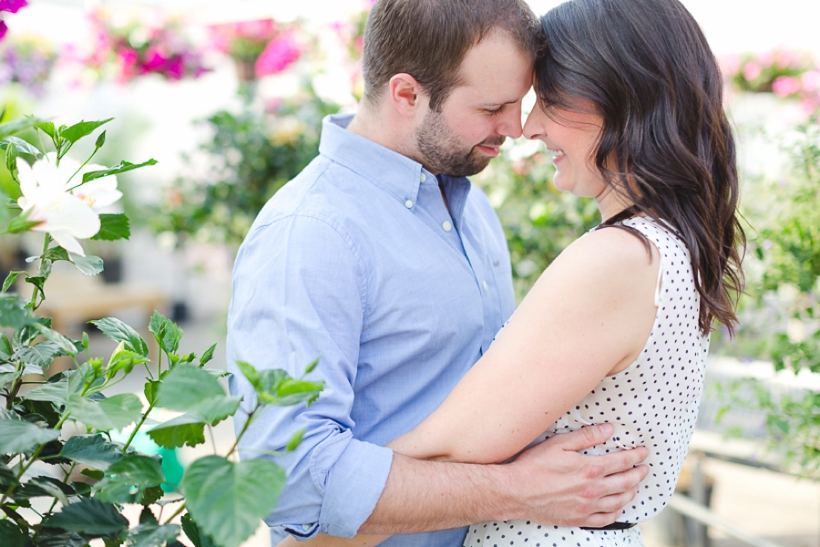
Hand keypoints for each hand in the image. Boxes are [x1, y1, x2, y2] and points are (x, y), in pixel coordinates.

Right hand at [505, 423, 648, 527]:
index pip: (622, 461)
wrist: (516, 492)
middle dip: (638, 474)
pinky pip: (606, 519)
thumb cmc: (534, 466)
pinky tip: (618, 507)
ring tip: (635, 486)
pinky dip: (617, 512)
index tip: (644, 452)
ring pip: (619, 501)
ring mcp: (587, 507)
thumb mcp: (558, 444)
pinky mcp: (578, 519)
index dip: (636, 456)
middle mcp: (593, 490)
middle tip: (645, 469)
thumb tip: (608, 430)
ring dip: (631, 492)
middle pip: (625, 482)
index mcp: (589, 469)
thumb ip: (586, 436)